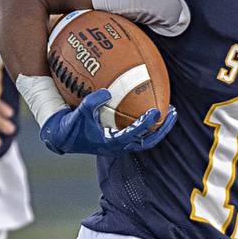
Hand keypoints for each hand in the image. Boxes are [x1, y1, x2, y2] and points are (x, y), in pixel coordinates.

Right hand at [39, 89, 175, 156]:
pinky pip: (138, 133)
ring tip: (169, 111)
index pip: (134, 134)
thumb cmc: (72, 126)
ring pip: (146, 139)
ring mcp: (121, 145)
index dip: (146, 124)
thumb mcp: (80, 112)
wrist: (64, 139)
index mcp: (112, 143)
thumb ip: (93, 102)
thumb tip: (108, 92)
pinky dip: (146, 124)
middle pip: (148, 141)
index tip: (156, 111)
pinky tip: (150, 109)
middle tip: (173, 112)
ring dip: (158, 127)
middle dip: (162, 128)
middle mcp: (120, 147)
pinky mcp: (119, 141)